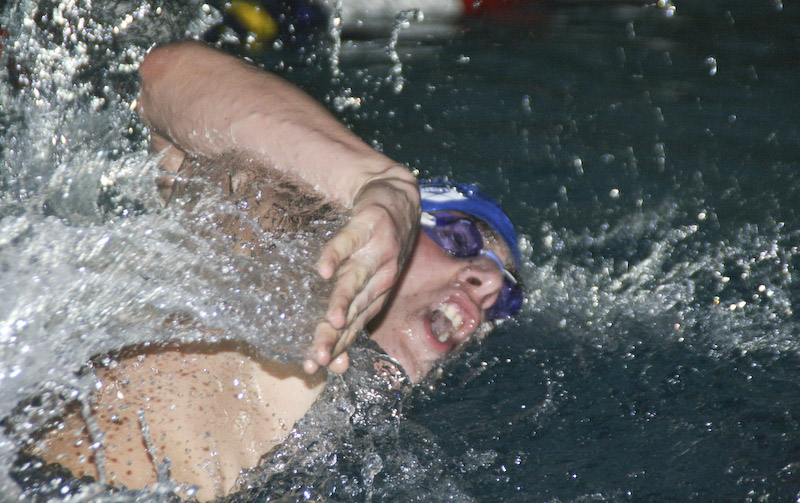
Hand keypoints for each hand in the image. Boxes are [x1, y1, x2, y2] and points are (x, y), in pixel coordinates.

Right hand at [303, 174, 419, 373]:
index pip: (352, 329)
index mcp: (375, 297)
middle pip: (352, 313)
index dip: (335, 349)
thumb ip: (345, 314)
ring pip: (355, 282)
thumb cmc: (376, 246)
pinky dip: (337, 254)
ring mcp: (377, 254)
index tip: (313, 368)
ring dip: (343, 302)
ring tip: (329, 321)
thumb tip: (328, 357)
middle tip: (317, 358)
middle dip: (335, 337)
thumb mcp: (364, 282)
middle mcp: (379, 281)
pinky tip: (323, 269)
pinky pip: (350, 242)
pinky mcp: (370, 226)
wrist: (399, 197)